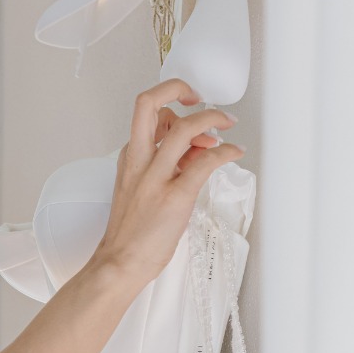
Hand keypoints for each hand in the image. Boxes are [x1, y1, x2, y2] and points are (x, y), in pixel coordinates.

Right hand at [93, 80, 244, 294]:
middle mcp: (139, 161)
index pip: (145, 111)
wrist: (119, 264)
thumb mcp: (140, 190)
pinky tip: (233, 153)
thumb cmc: (130, 234)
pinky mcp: (176, 196)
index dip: (169, 99)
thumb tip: (196, 150)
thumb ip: (166, 165)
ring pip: (184, 128)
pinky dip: (226, 151)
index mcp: (129, 158)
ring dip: (212, 119)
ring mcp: (156, 178)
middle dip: (179, 88)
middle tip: (200, 99)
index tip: (186, 104)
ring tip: (226, 126)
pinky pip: (206, 161)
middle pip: (149, 103)